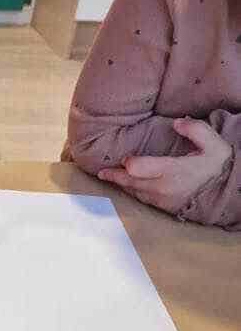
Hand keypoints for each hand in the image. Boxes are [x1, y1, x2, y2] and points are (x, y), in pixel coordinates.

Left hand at [99, 118, 231, 212]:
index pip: (138, 169)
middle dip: (115, 176)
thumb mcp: (213, 144)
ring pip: (134, 192)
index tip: (124, 159)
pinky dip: (132, 192)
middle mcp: (163, 187)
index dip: (128, 164)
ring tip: (108, 177)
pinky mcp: (164, 207)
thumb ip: (195, 130)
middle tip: (101, 172)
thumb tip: (177, 123)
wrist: (228, 193)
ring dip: (121, 185)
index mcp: (172, 171)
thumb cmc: (219, 166)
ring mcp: (162, 200)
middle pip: (130, 182)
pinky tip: (127, 186)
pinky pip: (142, 200)